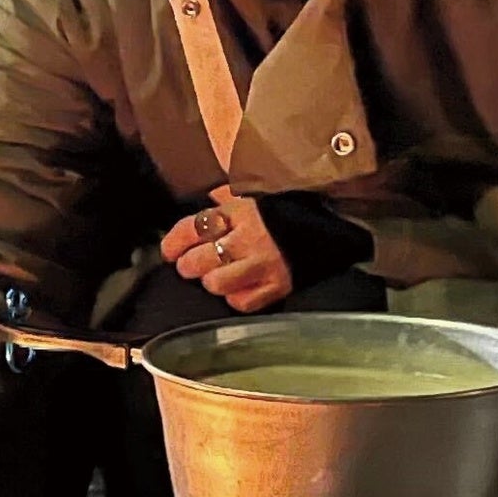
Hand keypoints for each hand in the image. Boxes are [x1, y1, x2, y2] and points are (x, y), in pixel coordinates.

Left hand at [164, 185, 296, 313]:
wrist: (329, 224)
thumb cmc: (284, 210)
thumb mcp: (251, 194)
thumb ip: (224, 197)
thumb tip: (203, 194)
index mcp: (239, 212)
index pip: (191, 229)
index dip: (173, 243)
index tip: (169, 251)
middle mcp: (249, 239)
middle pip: (197, 261)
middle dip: (189, 264)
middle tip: (192, 264)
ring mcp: (263, 265)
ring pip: (216, 284)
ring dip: (212, 281)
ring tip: (217, 275)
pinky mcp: (277, 286)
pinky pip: (242, 302)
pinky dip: (236, 298)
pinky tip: (240, 287)